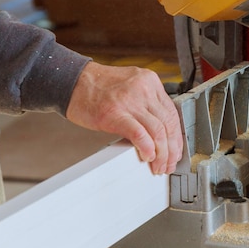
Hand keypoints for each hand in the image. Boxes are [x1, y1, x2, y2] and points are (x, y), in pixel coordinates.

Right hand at [66, 61, 182, 174]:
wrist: (71, 81)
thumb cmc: (98, 87)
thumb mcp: (131, 87)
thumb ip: (147, 104)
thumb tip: (161, 132)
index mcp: (150, 81)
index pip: (172, 113)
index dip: (176, 136)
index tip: (176, 150)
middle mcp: (144, 89)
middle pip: (168, 123)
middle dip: (172, 148)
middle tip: (169, 163)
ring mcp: (130, 100)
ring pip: (157, 131)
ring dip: (161, 153)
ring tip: (158, 166)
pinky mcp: (115, 113)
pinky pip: (139, 133)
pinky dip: (147, 148)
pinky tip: (148, 157)